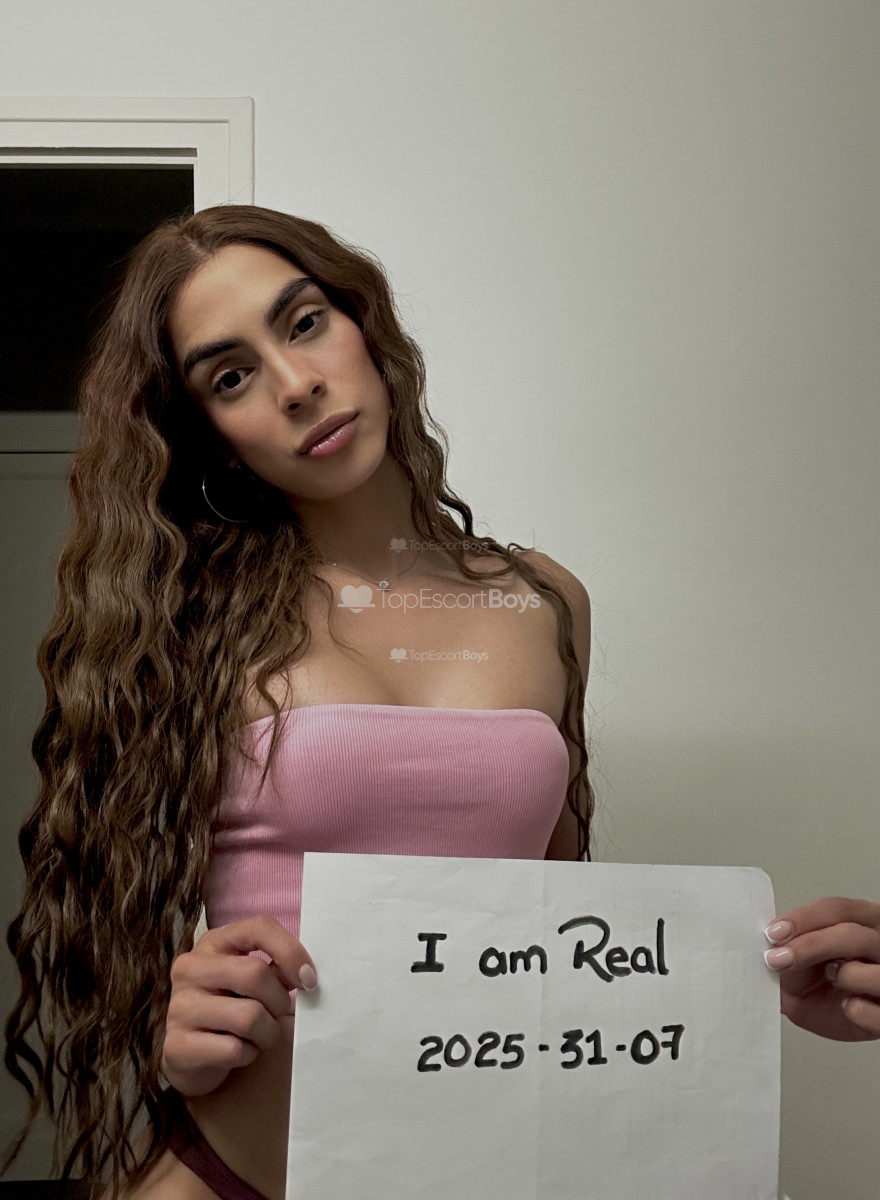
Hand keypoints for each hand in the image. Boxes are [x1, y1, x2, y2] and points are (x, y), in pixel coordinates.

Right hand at [159, 915, 318, 1095]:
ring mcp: (180, 1007)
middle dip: (279, 1000)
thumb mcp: (252, 980)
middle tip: (279, 1014)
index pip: (258, 927)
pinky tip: (238, 1051)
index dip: (291, 952)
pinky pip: (234, 1050)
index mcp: (213, 943)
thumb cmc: (231, 1007)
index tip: (309, 979)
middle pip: (255, 974)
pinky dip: (248, 1054)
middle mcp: (190, 968)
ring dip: (267, 1033)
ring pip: (249, 1017)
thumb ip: (277, 969)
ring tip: (258, 1035)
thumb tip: (306, 974)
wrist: (191, 1055)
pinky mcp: (177, 1046)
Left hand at [763, 896, 879, 1040]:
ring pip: (874, 972)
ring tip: (831, 981)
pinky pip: (879, 1013)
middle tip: (779, 959)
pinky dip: (859, 1011)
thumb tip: (761, 953)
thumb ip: (788, 956)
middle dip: (811, 945)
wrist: (855, 1021)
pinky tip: (847, 1007)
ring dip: (845, 976)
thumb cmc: (831, 989)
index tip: (774, 933)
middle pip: (852, 934)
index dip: (802, 919)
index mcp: (863, 923)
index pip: (835, 910)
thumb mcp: (805, 968)